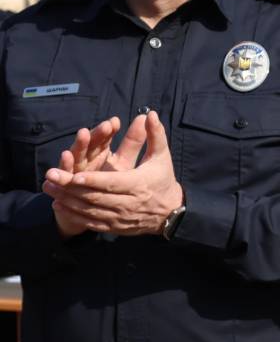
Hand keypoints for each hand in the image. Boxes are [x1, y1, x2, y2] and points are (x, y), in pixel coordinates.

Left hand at [43, 111, 183, 236]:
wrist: (169, 212)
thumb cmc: (162, 179)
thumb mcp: (161, 156)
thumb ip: (155, 135)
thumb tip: (149, 114)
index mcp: (139, 184)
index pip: (112, 183)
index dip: (93, 180)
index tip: (75, 174)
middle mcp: (128, 203)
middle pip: (95, 196)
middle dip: (70, 187)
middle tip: (51, 175)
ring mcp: (120, 217)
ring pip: (89, 210)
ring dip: (66, 199)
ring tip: (48, 187)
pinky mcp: (114, 227)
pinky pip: (90, 222)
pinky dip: (73, 214)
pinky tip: (58, 205)